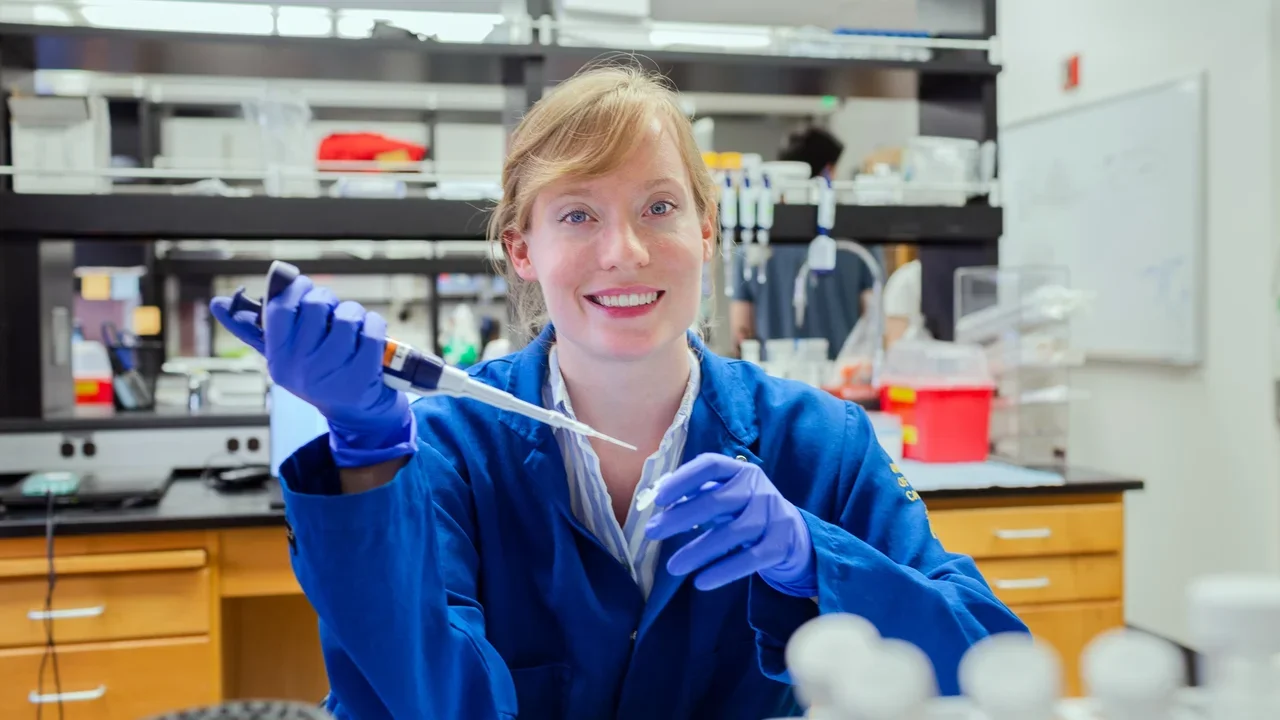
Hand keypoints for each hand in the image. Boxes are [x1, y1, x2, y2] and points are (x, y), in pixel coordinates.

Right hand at [210, 275, 414, 467]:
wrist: (356, 414)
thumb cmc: (320, 375)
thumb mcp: (286, 356)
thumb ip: (254, 329)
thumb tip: (218, 304)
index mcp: (278, 357)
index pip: (278, 307)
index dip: (295, 287)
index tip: (304, 288)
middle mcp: (300, 367)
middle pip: (316, 304)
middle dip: (328, 300)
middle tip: (332, 312)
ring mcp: (331, 373)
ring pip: (347, 315)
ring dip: (355, 313)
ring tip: (353, 327)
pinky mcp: (363, 376)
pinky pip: (371, 330)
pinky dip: (374, 324)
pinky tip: (369, 335)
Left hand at [644, 453, 816, 596]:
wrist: (794, 534)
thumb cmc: (747, 511)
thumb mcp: (727, 495)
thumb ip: (699, 494)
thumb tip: (659, 500)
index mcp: (740, 470)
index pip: (711, 465)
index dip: (683, 479)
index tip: (659, 498)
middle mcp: (758, 488)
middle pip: (717, 501)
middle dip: (680, 517)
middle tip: (651, 532)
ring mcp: (772, 515)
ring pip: (732, 533)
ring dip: (698, 551)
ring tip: (672, 567)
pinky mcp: (780, 544)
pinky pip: (750, 559)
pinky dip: (724, 571)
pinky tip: (701, 582)